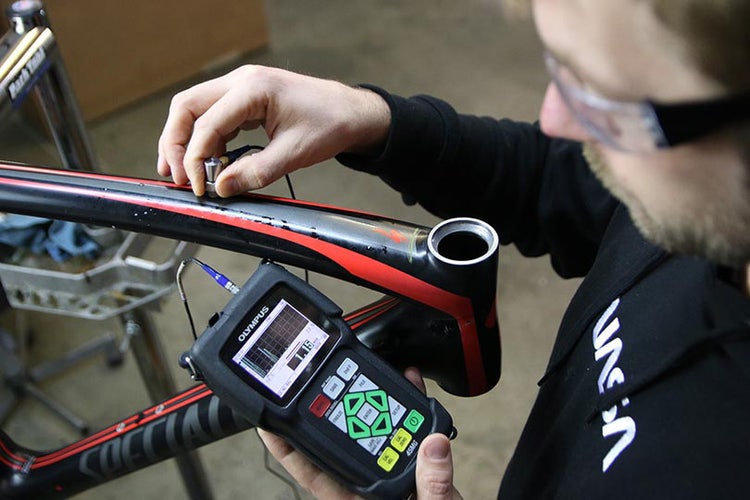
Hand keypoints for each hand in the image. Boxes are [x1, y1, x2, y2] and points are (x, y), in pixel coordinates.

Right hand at [157, 65, 390, 195]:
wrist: (351, 112)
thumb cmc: (330, 124)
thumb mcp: (294, 154)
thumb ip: (255, 172)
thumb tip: (221, 187)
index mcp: (253, 89)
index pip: (206, 124)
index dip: (195, 159)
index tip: (199, 187)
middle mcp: (241, 82)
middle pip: (187, 107)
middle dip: (175, 143)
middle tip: (175, 177)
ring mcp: (241, 88)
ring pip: (195, 110)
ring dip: (185, 140)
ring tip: (182, 173)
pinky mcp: (245, 100)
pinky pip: (213, 116)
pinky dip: (205, 140)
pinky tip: (206, 163)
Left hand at [257, 368, 462, 498]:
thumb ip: (432, 486)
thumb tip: (432, 446)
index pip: (312, 470)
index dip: (285, 446)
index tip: (266, 421)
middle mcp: (368, 483)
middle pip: (338, 438)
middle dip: (331, 405)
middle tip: (322, 373)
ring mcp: (388, 471)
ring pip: (370, 428)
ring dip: (371, 399)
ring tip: (369, 370)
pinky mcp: (411, 464)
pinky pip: (403, 429)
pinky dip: (406, 405)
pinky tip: (408, 384)